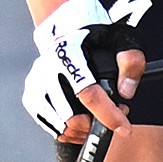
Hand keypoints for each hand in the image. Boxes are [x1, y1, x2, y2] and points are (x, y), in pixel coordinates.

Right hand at [24, 0, 150, 136]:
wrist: (67, 30)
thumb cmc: (98, 37)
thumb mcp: (124, 40)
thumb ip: (131, 62)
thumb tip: (126, 92)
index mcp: (69, 54)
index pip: (88, 93)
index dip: (108, 115)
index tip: (125, 128)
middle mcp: (47, 71)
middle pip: (71, 115)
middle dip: (99, 123)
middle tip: (117, 114)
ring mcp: (36, 85)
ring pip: (60, 125)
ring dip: (85, 130)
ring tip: (101, 116)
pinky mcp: (31, 96)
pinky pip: (50, 125)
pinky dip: (70, 131)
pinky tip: (85, 122)